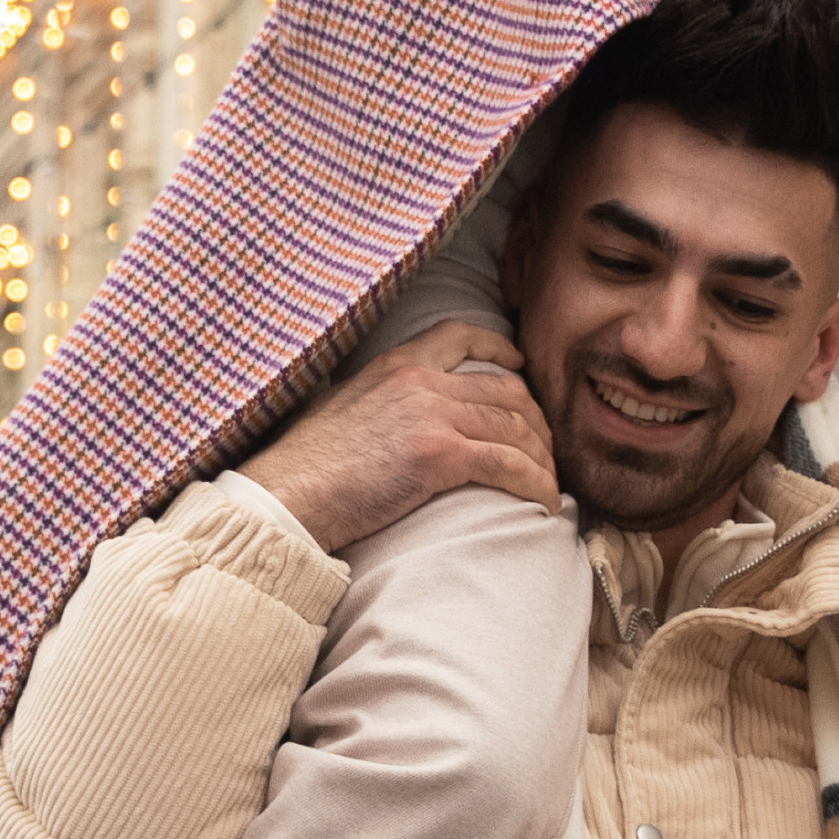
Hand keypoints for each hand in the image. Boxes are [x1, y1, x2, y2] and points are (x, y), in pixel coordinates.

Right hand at [239, 323, 558, 553]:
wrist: (288, 494)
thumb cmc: (306, 465)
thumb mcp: (341, 406)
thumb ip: (377, 399)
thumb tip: (392, 417)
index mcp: (395, 363)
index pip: (460, 335)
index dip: (500, 350)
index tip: (519, 366)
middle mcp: (419, 381)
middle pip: (504, 389)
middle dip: (536, 420)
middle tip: (545, 448)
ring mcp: (431, 416)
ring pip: (514, 427)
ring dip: (542, 457)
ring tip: (550, 482)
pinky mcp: (439, 456)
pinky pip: (508, 464)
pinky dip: (536, 483)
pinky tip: (545, 502)